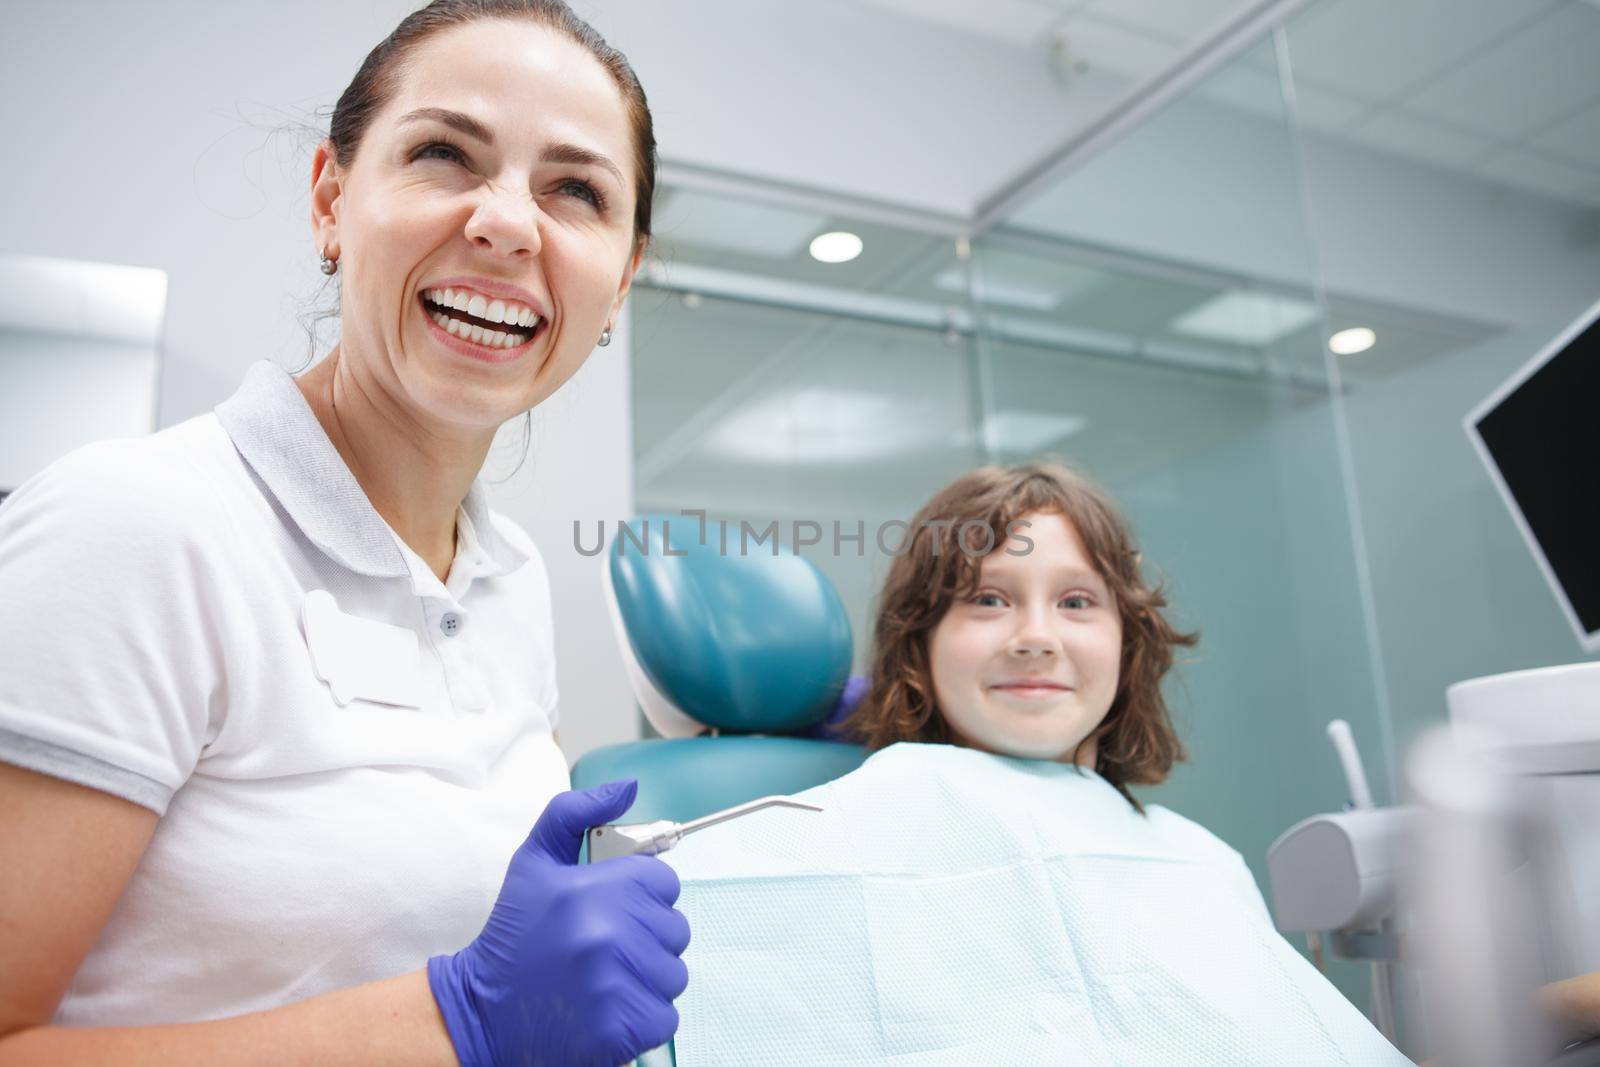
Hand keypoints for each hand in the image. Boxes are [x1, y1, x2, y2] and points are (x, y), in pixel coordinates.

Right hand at [428, 780, 691, 1066]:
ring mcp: (615, 985)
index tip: (612, 909)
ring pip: (673, 974)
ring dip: (645, 979)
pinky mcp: (621, 1029)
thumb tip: (628, 788)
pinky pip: (665, 1016)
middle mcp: (607, 935)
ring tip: (603, 978)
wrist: (482, 1010)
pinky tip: (607, 1008)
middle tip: (602, 947)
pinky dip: (642, 1017)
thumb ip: (576, 813)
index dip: (640, 896)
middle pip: (674, 929)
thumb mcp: (535, 860)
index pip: (663, 883)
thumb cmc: (515, 935)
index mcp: (592, 889)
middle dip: (645, 937)